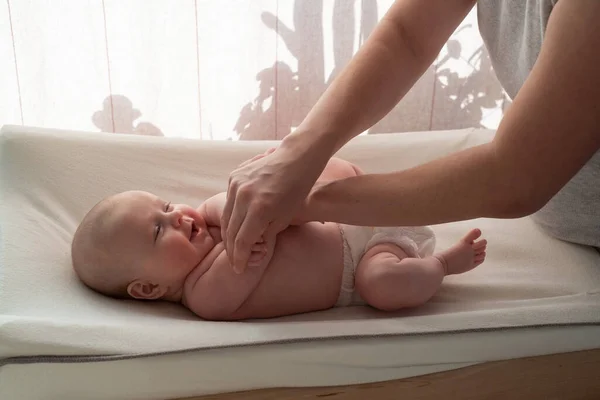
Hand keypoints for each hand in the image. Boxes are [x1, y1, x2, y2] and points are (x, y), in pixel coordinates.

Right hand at [221, 139, 329, 273]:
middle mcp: (243, 196)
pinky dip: (230, 215)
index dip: (240, 258)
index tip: (240, 269)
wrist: (296, 159)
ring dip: (228, 234)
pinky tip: (234, 225)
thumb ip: (266, 234)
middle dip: (232, 250)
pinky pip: (227, 201)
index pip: (242, 241)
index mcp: (259, 209)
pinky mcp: (233, 176)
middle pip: (230, 230)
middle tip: (235, 261)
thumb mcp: (285, 218)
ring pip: (225, 216)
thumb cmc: (297, 190)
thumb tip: (252, 247)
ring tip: (233, 247)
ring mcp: (236, 184)